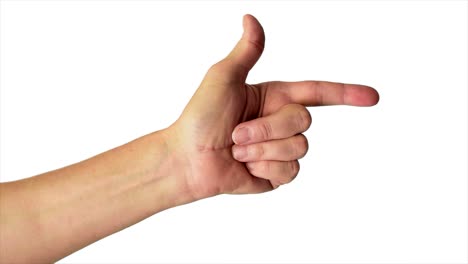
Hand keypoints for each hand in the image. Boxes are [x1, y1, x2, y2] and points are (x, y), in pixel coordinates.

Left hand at [166, 14, 378, 198]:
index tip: (372, 98)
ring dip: (262, 150)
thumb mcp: (223, 78)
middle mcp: (280, 122)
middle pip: (304, 120)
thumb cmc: (199, 117)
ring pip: (298, 148)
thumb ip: (246, 52)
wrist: (189, 161)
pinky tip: (247, 167)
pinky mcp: (277, 174)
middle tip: (238, 134)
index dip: (346, 94)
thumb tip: (251, 18)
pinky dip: (264, 169)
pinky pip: (289, 172)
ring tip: (237, 150)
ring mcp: (280, 149)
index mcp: (274, 97)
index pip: (318, 93)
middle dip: (268, 128)